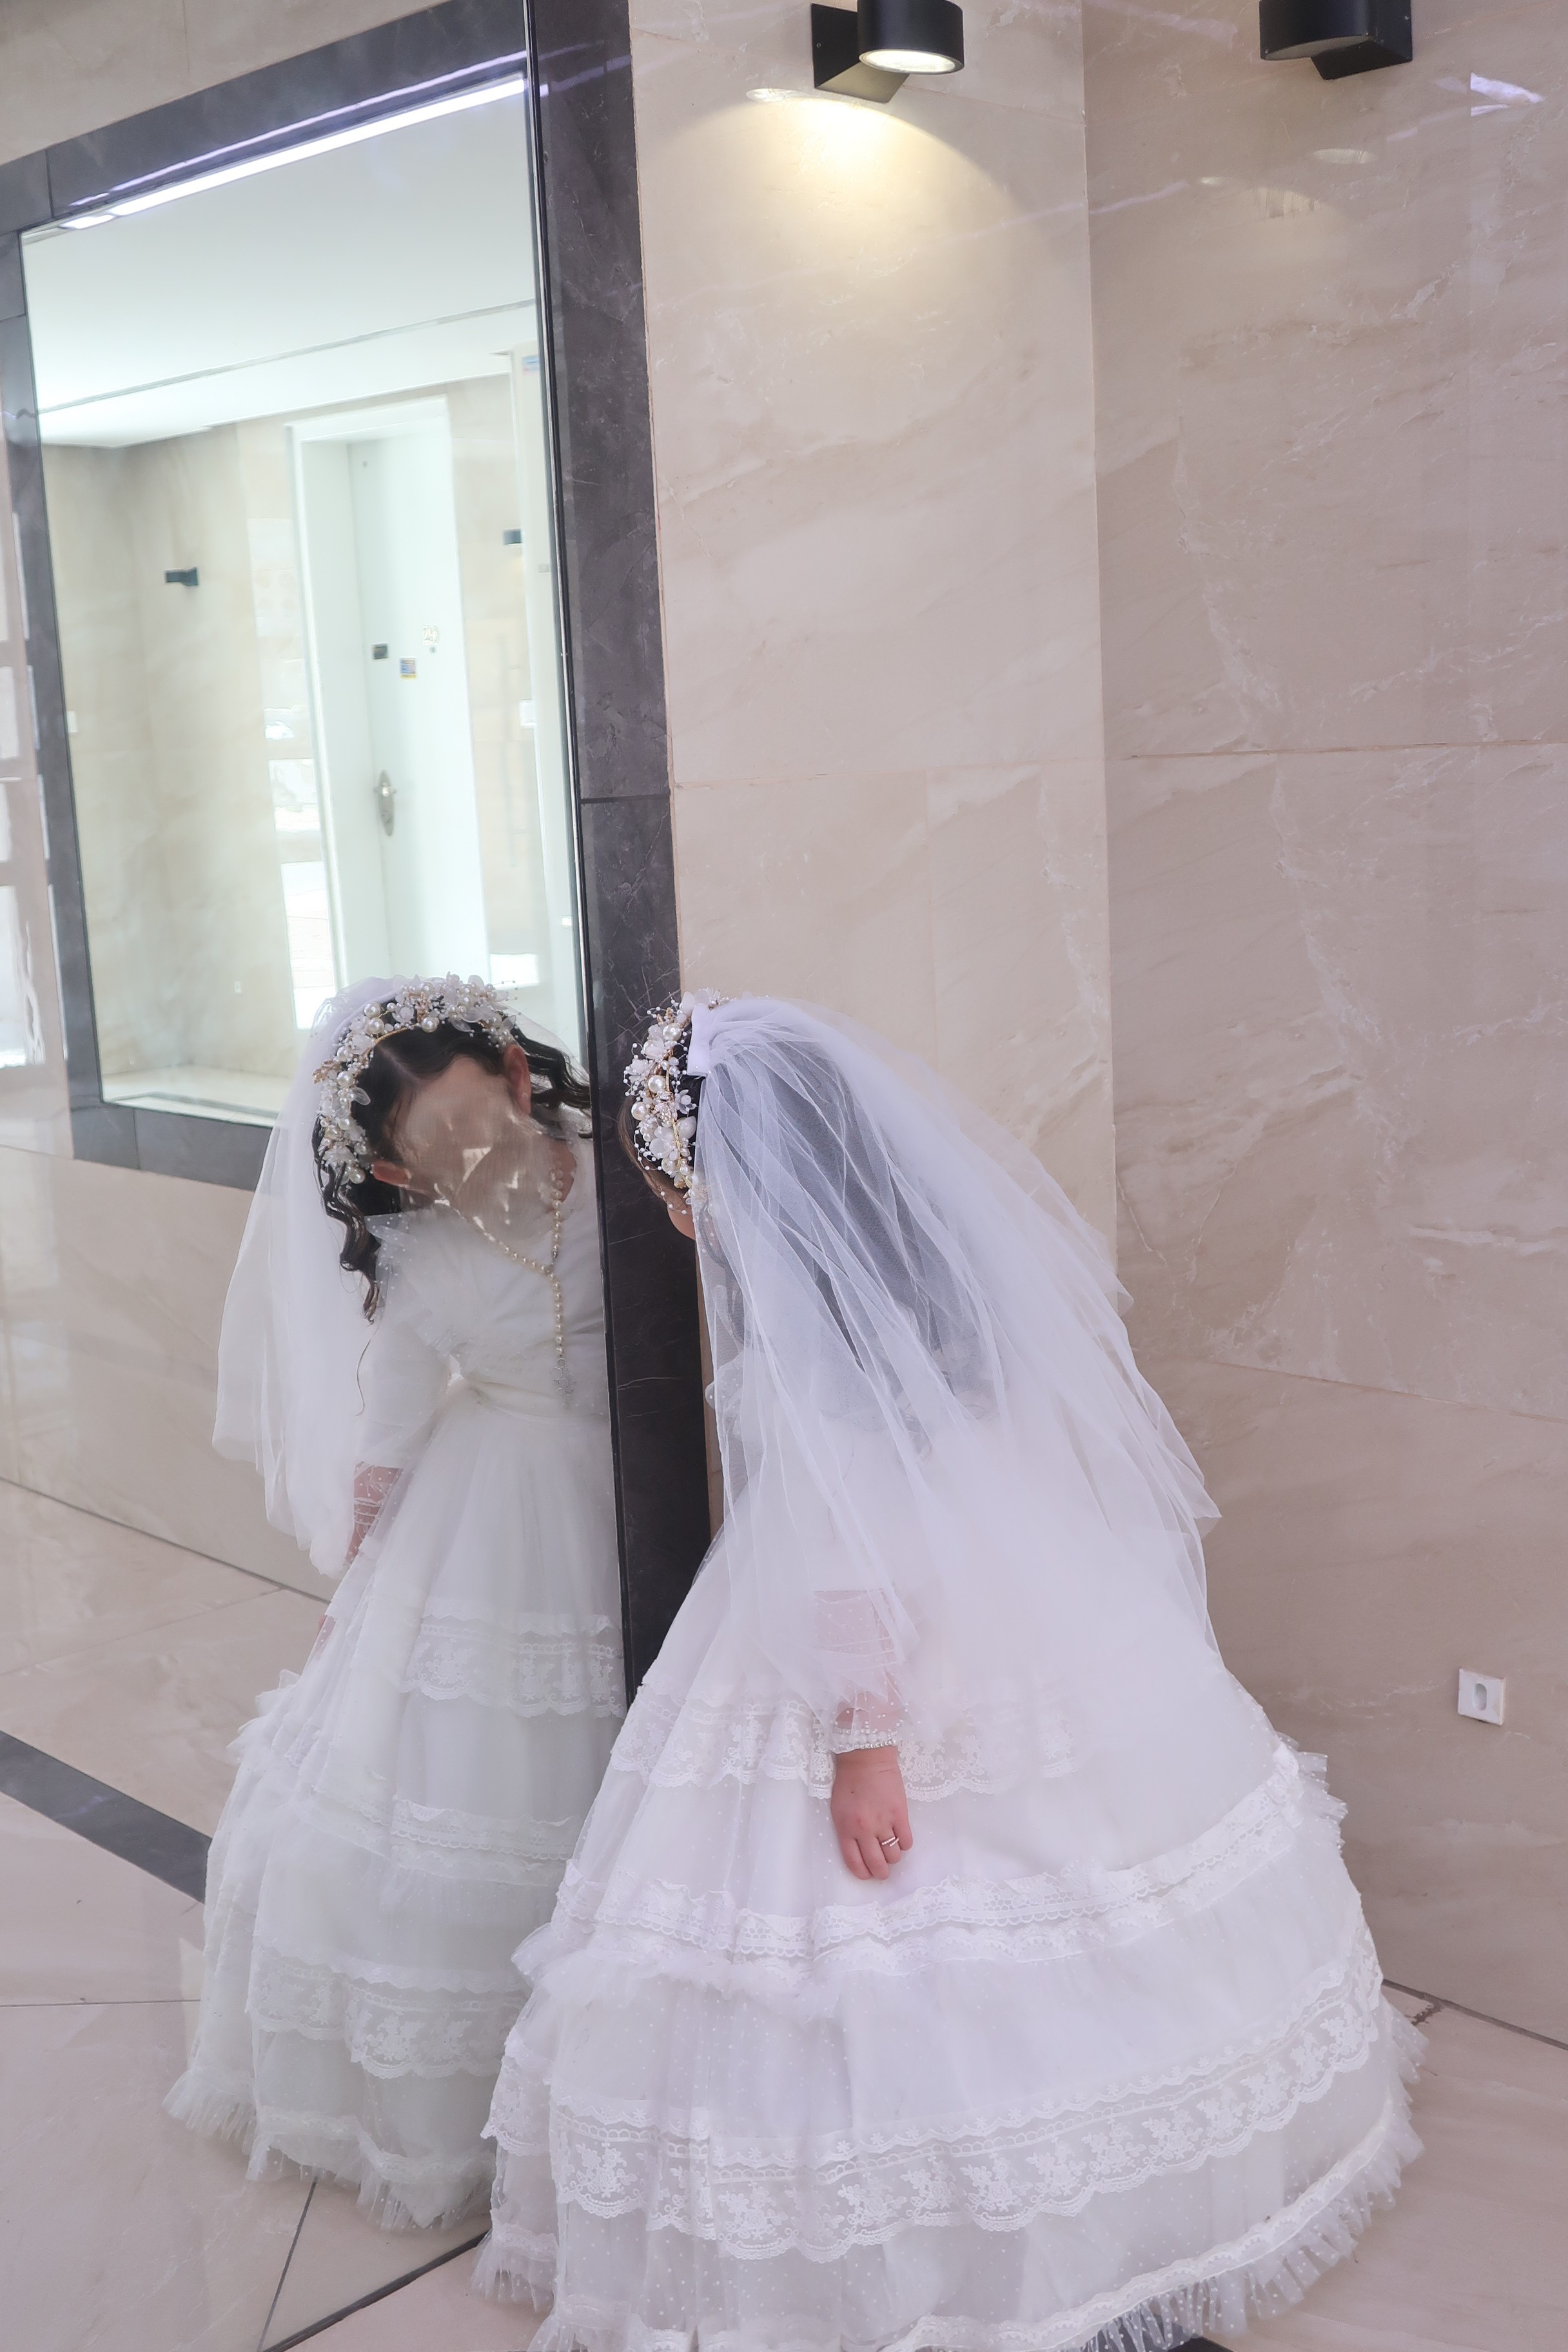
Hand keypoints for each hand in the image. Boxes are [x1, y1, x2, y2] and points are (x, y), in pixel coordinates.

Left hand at [830, 1746, 911, 1880]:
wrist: (865, 1758)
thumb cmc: (848, 1782)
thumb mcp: (838, 1810)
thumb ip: (847, 1831)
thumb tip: (859, 1850)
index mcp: (845, 1829)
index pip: (855, 1863)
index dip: (863, 1873)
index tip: (868, 1874)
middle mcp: (864, 1830)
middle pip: (877, 1864)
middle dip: (881, 1872)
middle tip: (883, 1870)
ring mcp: (883, 1822)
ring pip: (894, 1855)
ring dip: (893, 1857)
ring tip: (891, 1849)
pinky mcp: (900, 1814)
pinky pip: (907, 1841)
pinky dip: (905, 1844)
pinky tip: (901, 1837)